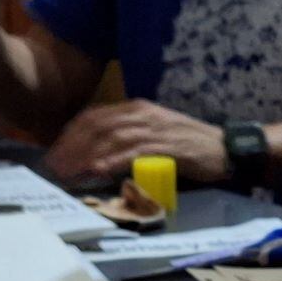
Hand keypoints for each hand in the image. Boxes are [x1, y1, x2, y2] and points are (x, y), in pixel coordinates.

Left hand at [45, 100, 228, 185]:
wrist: (226, 149)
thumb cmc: (190, 146)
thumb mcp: (155, 135)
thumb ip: (129, 140)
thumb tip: (99, 156)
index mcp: (137, 108)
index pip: (95, 116)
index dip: (71, 134)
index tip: (55, 153)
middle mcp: (142, 114)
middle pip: (97, 125)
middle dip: (72, 146)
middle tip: (54, 166)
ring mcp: (154, 129)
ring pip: (111, 137)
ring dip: (86, 155)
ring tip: (69, 171)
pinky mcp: (167, 146)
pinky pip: (133, 152)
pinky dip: (113, 160)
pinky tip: (97, 170)